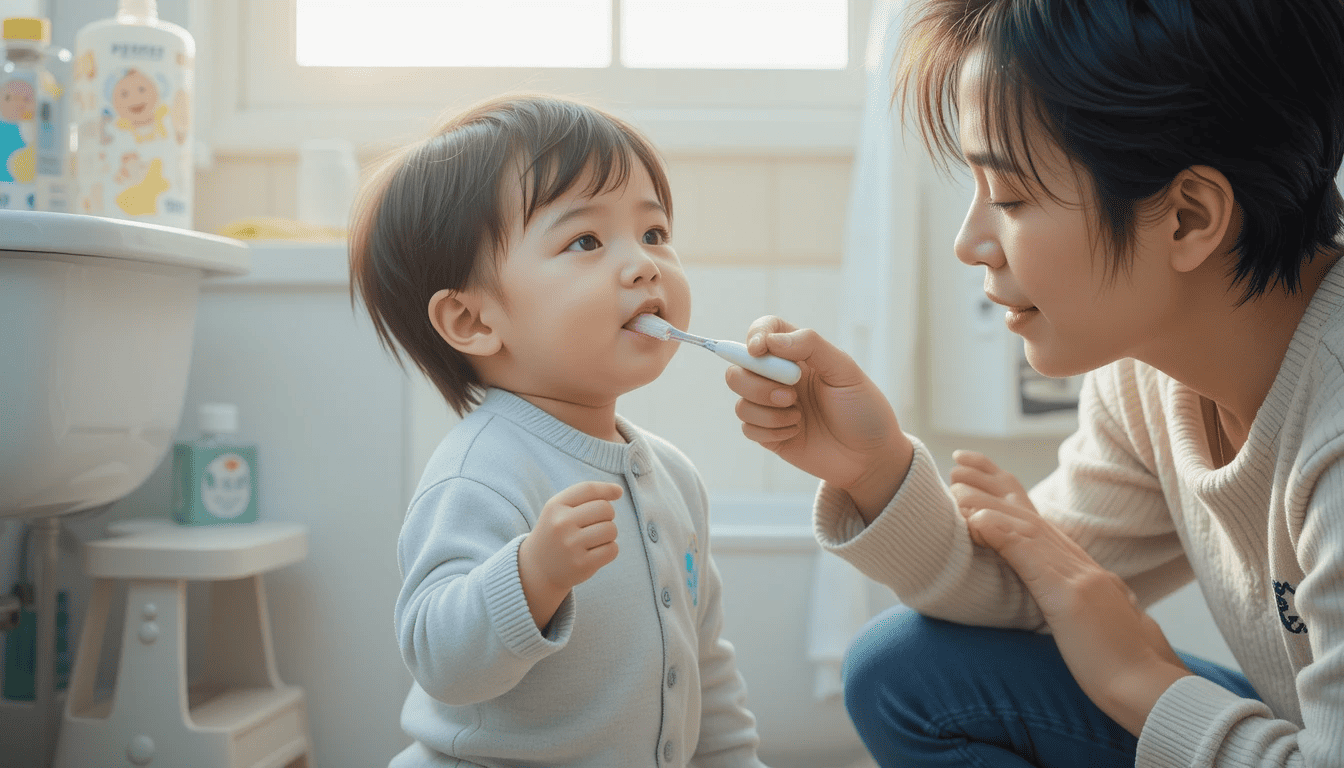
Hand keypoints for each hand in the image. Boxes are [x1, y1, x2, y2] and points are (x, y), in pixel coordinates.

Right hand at [517, 481, 622, 629]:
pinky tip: (596, 552)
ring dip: (609, 534)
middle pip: (605, 509)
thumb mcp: (559, 510)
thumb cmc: (556, 533)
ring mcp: (571, 545)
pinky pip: (612, 549)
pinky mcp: (581, 564)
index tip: (618, 492)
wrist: (538, 569)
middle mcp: (561, 524)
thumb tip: (619, 491)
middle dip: (608, 515)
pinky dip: (609, 549)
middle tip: (595, 524)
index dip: (607, 489)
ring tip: (594, 539)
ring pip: (611, 529)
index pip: (589, 489)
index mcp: (555, 506)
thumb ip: (586, 496)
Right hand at [725, 316, 910, 521]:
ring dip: (768, 411)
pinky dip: (771, 431)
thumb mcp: (845, 370)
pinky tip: (796, 432)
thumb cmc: (863, 408)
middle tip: (790, 395)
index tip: (759, 350)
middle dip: (757, 384)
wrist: (870, 456)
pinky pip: (748, 428)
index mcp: (798, 355)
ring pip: (740, 401)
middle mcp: (779, 378)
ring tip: (799, 417)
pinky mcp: (769, 434)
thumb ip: (811, 345)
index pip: (763, 330)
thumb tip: (770, 341)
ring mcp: (771, 407)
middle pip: (738, 369)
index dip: (754, 335)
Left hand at [949, 450, 1190, 735]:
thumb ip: (1079, 608)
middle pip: (1030, 515)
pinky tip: (975, 520)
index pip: (1041, 526)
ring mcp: (1080, 579)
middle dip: (992, 485)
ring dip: (986, 503)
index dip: (1010, 499)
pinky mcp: (1072, 598)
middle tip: (959, 462)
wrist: (1153, 693)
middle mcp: (1083, 568)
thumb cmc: (1127, 673)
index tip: (980, 481)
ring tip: (955, 487)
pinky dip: (1001, 534)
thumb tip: (1066, 607)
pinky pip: (1030, 558)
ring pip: (1026, 528)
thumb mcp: (1098, 629)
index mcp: (1087, 574)